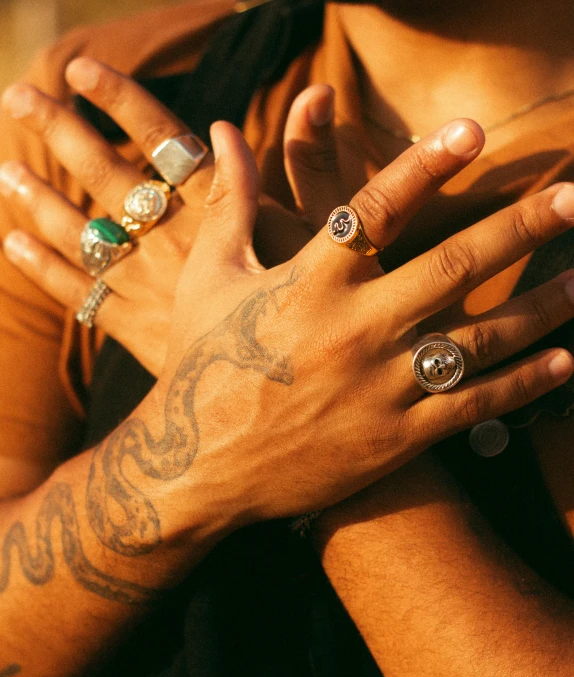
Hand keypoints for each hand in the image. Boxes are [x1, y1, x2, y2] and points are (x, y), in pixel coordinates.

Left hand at [0, 58, 313, 374]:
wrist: (287, 388)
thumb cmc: (315, 304)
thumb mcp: (326, 233)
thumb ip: (313, 161)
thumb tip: (318, 92)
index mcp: (218, 214)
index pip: (163, 142)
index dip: (121, 101)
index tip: (80, 70)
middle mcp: (174, 245)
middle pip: (106, 178)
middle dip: (60, 132)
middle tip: (18, 97)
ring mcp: (148, 289)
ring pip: (82, 234)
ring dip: (39, 199)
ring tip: (7, 170)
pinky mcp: (136, 330)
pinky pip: (79, 295)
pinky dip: (44, 268)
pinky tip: (16, 242)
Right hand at [139, 119, 573, 522]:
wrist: (199, 468)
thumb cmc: (201, 364)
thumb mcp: (208, 278)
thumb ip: (232, 202)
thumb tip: (221, 131)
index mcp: (306, 283)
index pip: (374, 210)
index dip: (423, 166)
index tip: (471, 132)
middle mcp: (352, 330)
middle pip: (451, 268)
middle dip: (520, 228)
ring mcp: (379, 388)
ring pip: (479, 340)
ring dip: (542, 307)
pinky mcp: (394, 440)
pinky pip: (471, 407)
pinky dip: (522, 384)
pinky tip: (563, 363)